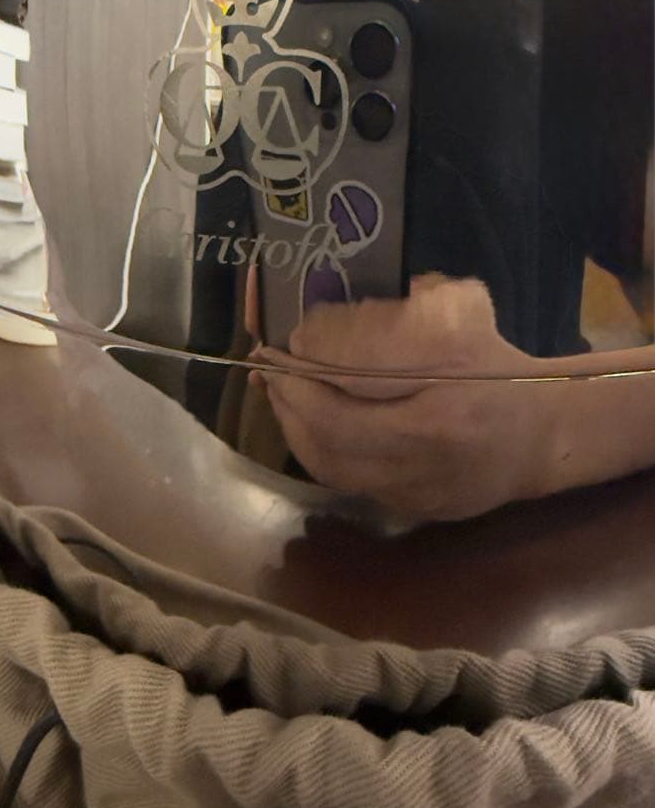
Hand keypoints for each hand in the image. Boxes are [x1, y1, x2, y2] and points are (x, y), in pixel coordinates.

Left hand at [251, 275, 566, 520]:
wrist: (541, 438)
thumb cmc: (498, 367)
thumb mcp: (467, 313)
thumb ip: (416, 299)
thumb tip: (341, 307)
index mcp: (448, 401)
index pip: (361, 385)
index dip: (313, 367)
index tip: (287, 342)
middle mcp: (429, 453)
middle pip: (335, 431)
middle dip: (292, 398)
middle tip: (267, 368)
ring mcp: (416, 488)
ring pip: (331, 464)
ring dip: (293, 426)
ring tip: (276, 393)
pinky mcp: (407, 507)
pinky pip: (343, 481)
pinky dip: (314, 449)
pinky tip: (302, 423)